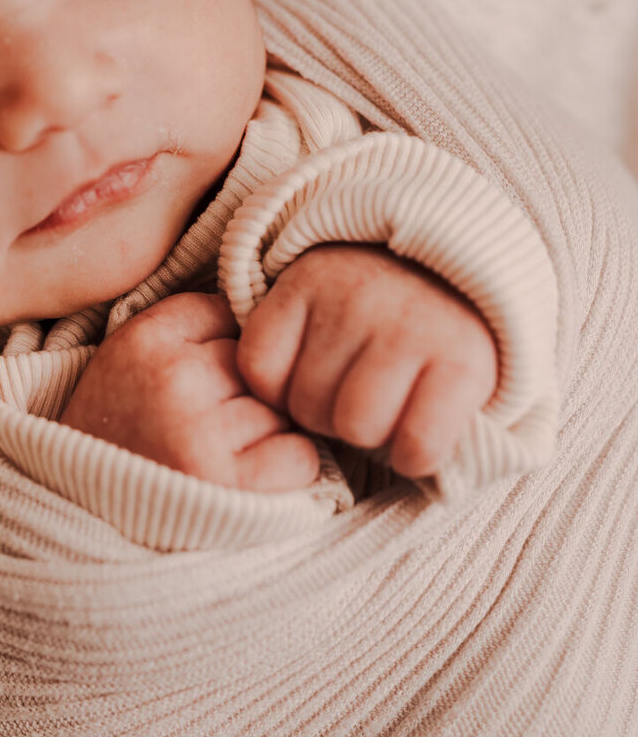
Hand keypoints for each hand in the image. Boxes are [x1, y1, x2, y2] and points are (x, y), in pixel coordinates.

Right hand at [61, 291, 319, 491]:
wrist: (80, 519)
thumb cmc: (118, 440)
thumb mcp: (129, 364)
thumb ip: (187, 333)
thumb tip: (275, 309)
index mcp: (143, 340)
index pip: (226, 314)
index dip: (222, 350)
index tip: (200, 381)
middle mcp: (171, 378)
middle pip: (259, 364)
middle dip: (246, 393)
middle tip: (206, 428)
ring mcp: (200, 430)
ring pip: (281, 408)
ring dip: (266, 433)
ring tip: (220, 456)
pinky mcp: (228, 482)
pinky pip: (299, 455)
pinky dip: (285, 471)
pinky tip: (246, 480)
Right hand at [234, 243, 498, 477]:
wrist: (430, 249)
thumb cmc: (447, 337)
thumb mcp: (476, 384)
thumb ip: (454, 434)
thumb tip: (425, 487)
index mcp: (462, 356)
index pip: (418, 448)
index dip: (410, 454)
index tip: (415, 433)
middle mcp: (404, 323)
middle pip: (352, 425)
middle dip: (357, 427)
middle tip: (368, 402)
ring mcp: (348, 300)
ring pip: (303, 403)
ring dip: (314, 405)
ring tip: (336, 381)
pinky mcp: (299, 283)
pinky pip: (259, 365)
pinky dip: (271, 379)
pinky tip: (297, 367)